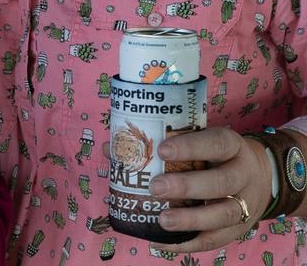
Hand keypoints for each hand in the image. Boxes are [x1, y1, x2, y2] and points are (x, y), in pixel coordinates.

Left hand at [147, 127, 271, 252]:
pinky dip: (188, 243)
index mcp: (233, 148)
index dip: (190, 147)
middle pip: (222, 183)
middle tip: (156, 187)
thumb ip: (175, 143)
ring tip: (163, 221)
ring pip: (223, 215)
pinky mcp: (238, 229)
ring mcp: (245, 205)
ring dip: (191, 220)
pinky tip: (162, 241)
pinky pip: (215, 240)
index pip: (217, 144)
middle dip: (187, 187)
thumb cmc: (219, 156)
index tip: (162, 150)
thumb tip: (122, 150)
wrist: (262, 176)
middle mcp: (243, 176)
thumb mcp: (207, 142)